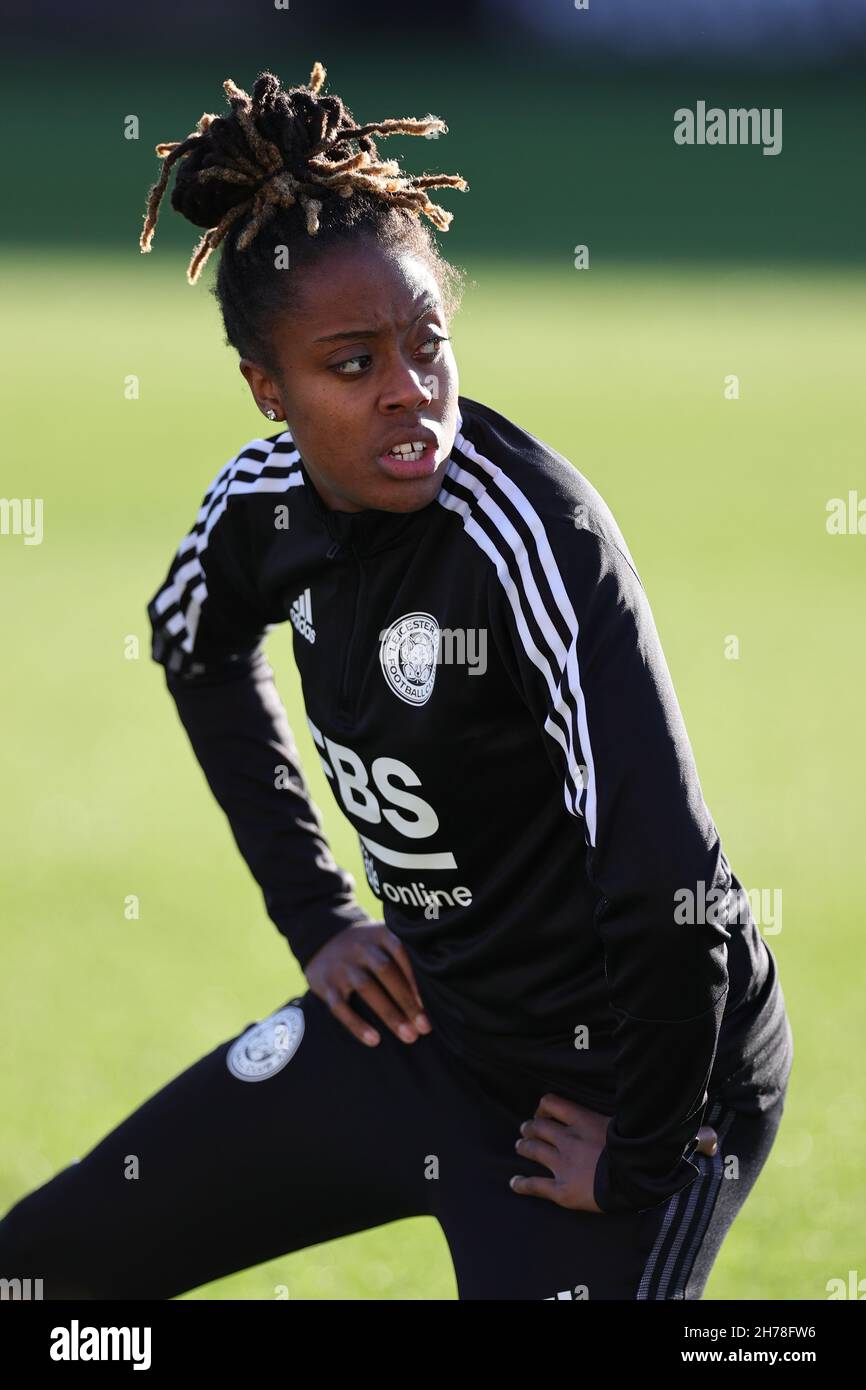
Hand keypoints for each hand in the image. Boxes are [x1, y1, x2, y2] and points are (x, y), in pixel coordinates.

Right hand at [305, 921, 431, 1047]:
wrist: (320, 938)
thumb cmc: (367, 947)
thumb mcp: (383, 938)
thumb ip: (408, 953)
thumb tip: (443, 983)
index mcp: (380, 935)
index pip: (402, 952)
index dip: (417, 977)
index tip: (433, 1002)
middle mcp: (361, 947)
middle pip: (386, 972)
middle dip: (407, 1001)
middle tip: (425, 1027)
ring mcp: (342, 965)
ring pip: (366, 988)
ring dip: (389, 1014)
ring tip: (409, 1036)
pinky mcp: (325, 984)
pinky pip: (340, 1006)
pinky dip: (357, 1025)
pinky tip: (374, 1040)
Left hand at [509, 1093, 718, 1212]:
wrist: (631, 1184)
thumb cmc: (644, 1157)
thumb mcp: (661, 1138)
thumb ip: (686, 1135)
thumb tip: (716, 1137)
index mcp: (586, 1120)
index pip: (554, 1103)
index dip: (546, 1105)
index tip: (544, 1109)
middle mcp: (568, 1138)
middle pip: (538, 1126)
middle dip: (530, 1127)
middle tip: (526, 1130)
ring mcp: (561, 1163)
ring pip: (532, 1149)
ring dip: (523, 1147)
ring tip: (519, 1146)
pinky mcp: (559, 1190)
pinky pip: (533, 1184)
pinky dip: (521, 1183)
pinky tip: (513, 1184)